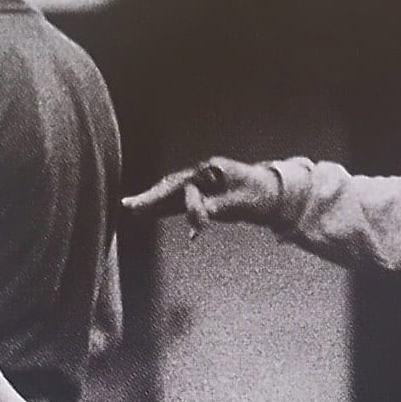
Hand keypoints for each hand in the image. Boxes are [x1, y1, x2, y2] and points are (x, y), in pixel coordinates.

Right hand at [122, 156, 281, 239]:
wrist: (272, 192)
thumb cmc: (260, 195)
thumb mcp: (243, 203)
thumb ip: (221, 207)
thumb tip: (203, 213)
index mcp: (211, 170)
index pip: (190, 187)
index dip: (191, 208)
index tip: (200, 230)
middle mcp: (201, 174)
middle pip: (171, 185)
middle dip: (151, 197)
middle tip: (128, 206)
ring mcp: (200, 184)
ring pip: (171, 192)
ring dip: (152, 202)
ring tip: (129, 208)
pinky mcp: (200, 195)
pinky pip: (177, 201)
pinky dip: (163, 207)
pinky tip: (146, 213)